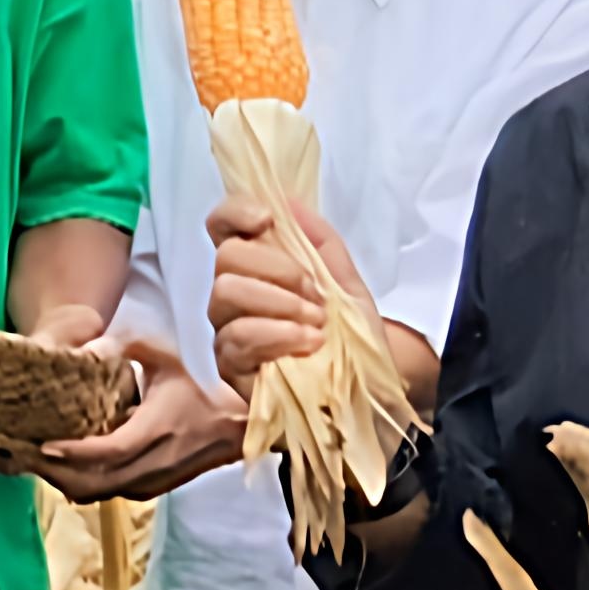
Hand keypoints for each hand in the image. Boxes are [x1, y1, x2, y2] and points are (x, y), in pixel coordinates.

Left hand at [38, 329, 246, 502]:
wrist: (250, 414)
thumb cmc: (207, 377)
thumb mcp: (167, 353)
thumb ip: (127, 347)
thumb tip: (88, 349)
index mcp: (163, 424)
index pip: (114, 450)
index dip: (77, 452)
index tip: (44, 445)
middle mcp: (164, 458)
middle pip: (104, 481)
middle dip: (61, 474)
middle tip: (25, 458)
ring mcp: (166, 475)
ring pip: (112, 492)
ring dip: (74, 483)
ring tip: (39, 466)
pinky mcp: (167, 483)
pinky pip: (124, 492)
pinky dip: (95, 486)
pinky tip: (71, 474)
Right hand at [202, 191, 375, 400]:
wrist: (367, 390)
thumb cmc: (352, 334)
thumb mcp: (346, 281)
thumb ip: (319, 240)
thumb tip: (287, 199)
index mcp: (255, 266)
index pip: (220, 225)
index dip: (235, 212)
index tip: (268, 220)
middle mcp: (231, 293)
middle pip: (226, 256)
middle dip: (277, 268)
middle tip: (315, 294)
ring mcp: (225, 328)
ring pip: (225, 291)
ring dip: (280, 302)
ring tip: (316, 323)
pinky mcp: (229, 365)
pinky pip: (237, 336)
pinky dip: (277, 333)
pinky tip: (306, 342)